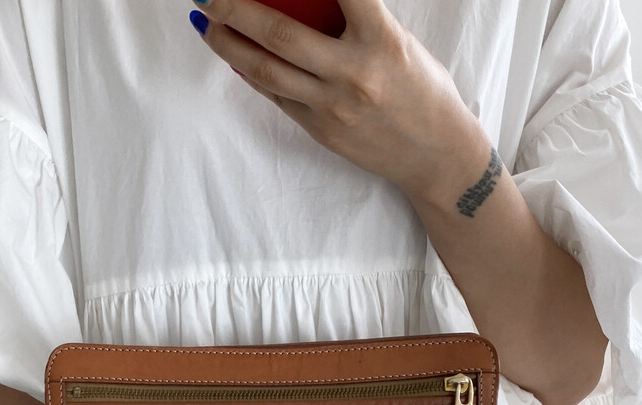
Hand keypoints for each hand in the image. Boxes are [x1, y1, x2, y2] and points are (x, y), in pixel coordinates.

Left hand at [187, 0, 489, 200]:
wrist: (435, 154)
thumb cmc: (420, 90)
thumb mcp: (397, 41)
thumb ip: (355, 22)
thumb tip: (300, 5)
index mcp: (382, 40)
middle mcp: (354, 74)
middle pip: (280, 34)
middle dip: (236, 9)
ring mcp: (333, 107)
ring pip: (267, 71)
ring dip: (229, 45)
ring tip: (207, 24)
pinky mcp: (321, 131)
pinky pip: (277, 97)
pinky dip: (253, 74)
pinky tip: (235, 57)